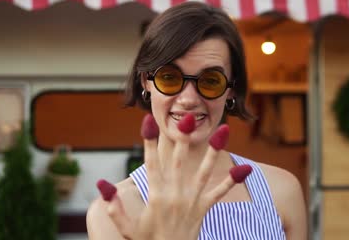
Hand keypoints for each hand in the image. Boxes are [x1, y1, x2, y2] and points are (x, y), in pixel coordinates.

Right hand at [97, 113, 251, 239]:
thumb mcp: (127, 229)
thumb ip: (114, 207)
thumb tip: (102, 184)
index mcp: (155, 195)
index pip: (151, 163)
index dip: (149, 141)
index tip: (148, 121)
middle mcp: (175, 194)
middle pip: (179, 161)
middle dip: (182, 138)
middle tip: (187, 118)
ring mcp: (192, 200)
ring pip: (204, 171)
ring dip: (213, 151)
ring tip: (223, 131)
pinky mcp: (204, 208)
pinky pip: (219, 192)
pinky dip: (231, 181)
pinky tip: (246, 168)